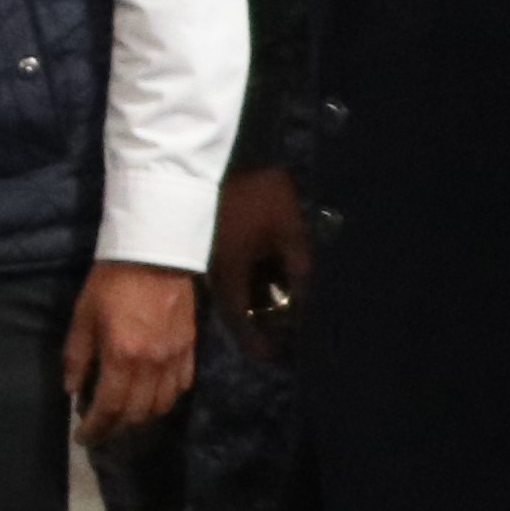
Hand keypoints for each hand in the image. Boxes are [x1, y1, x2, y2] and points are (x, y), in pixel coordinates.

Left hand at [69, 262, 198, 439]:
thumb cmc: (111, 281)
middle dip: (117, 428)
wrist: (154, 252)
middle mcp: (152, 364)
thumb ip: (76, 356)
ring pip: (163, 405)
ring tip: (125, 416)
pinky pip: (183, 385)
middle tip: (102, 429)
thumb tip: (72, 390)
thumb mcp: (83, 316)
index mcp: (122, 357)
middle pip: (137, 414)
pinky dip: (167, 398)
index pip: (109, 408)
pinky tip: (153, 395)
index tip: (83, 438)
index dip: (95, 429)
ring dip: (142, 417)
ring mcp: (175, 357)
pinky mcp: (190, 346)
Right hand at [208, 167, 310, 353]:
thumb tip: (305, 296)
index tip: (270, 355)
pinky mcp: (204, 241)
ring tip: (270, 304)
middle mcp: (211, 272)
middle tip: (275, 331)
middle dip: (253, 323)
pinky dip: (241, 280)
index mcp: (229, 274)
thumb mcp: (289, 229)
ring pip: (226, 290)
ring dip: (246, 301)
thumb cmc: (257, 194)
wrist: (222, 155)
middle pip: (231, 308)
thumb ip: (299, 265)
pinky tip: (256, 275)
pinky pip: (223, 271)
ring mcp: (204, 256)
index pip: (239, 320)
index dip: (254, 341)